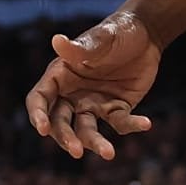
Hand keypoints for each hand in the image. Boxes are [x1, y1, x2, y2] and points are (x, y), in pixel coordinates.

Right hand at [25, 12, 158, 159]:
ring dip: (95, 143)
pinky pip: (120, 123)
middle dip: (66, 138)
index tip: (42, 129)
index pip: (40, 99)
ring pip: (87, 131)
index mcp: (61, 75)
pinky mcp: (116, 109)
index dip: (38, 115)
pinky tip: (146, 123)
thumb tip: (57, 40)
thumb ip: (81, 48)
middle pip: (60, 122)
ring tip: (109, 153)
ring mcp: (94, 104)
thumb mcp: (102, 38)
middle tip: (76, 152)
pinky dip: (132, 126)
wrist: (147, 34)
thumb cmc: (118, 31)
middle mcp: (72, 94)